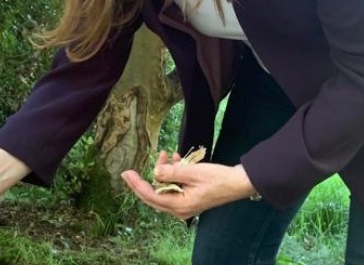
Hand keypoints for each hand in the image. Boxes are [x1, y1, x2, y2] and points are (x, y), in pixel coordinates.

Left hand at [120, 151, 257, 220]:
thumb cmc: (217, 178)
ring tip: (166, 154)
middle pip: (154, 195)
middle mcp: (179, 209)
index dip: (136, 184)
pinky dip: (172, 174)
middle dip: (146, 179)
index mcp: (179, 206)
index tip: (126, 173)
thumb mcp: (192, 172)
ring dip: (163, 172)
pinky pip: (174, 187)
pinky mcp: (190, 199)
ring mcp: (184, 205)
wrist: (238, 183)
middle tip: (133, 169)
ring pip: (164, 189)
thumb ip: (171, 172)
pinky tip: (176, 160)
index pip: (151, 196)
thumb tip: (154, 171)